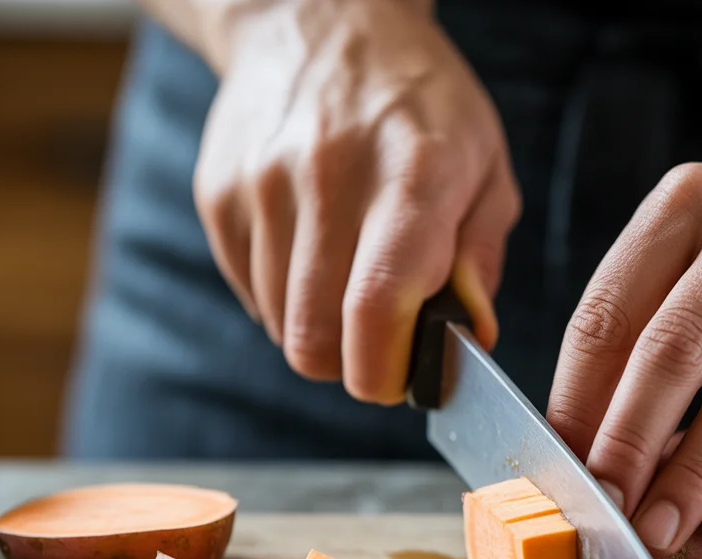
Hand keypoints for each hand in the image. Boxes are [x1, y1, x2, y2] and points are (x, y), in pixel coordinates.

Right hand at [193, 0, 519, 402]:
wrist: (318, 20)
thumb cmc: (419, 102)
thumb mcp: (483, 164)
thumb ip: (479, 258)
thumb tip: (469, 340)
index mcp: (412, 175)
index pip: (377, 305)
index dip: (384, 371)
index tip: (399, 380)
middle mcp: (328, 177)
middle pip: (315, 337)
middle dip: (351, 364)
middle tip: (381, 340)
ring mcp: (262, 184)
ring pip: (279, 325)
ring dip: (318, 329)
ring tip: (348, 278)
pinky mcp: (219, 193)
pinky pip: (250, 292)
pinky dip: (283, 297)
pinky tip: (312, 252)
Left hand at [547, 159, 701, 554]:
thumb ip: (644, 325)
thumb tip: (580, 442)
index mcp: (686, 203)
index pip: (608, 314)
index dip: (577, 401)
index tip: (561, 469)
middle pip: (673, 350)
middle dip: (629, 443)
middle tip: (605, 508)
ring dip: (696, 473)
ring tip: (663, 530)